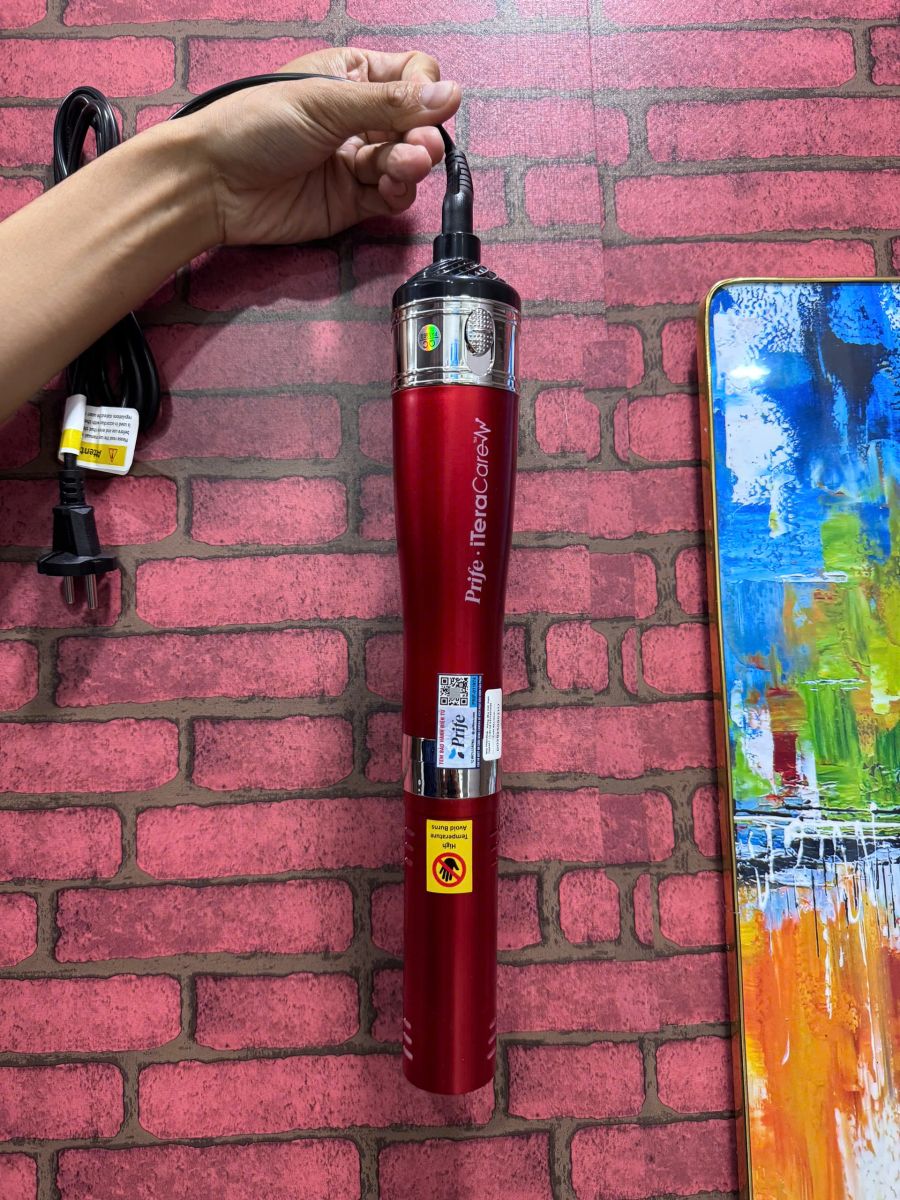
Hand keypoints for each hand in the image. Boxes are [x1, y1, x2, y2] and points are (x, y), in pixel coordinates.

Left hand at [189, 46, 460, 245]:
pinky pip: (391, 196)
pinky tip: (392, 186)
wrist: (214, 184)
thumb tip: (450, 94)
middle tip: (419, 146)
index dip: (424, 90)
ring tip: (404, 165)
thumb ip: (390, 102)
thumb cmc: (252, 125)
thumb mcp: (325, 100)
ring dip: (412, 164)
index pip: (412, 76)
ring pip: (406, 162)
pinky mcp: (350, 201)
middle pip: (415, 124)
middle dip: (422, 134)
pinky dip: (399, 192)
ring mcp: (355, 162)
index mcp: (351, 76)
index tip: (421, 104)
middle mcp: (357, 118)